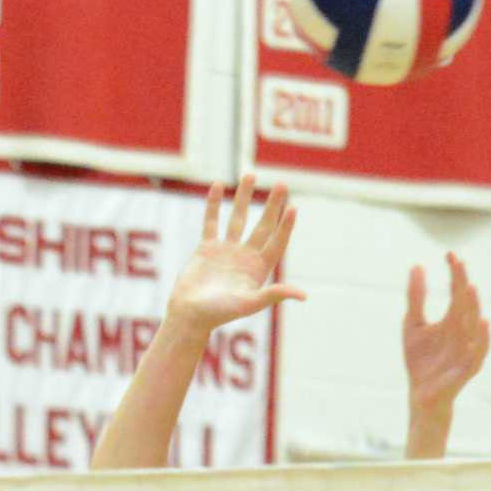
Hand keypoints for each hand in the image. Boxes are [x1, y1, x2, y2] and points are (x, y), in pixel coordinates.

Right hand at [165, 176, 306, 333]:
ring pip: (238, 218)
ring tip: (250, 174)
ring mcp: (226, 251)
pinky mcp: (206, 248)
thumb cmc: (218, 314)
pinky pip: (211, 222)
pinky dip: (213, 204)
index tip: (293, 208)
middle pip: (263, 226)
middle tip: (281, 184)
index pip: (277, 242)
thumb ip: (273, 295)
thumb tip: (303, 295)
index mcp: (258, 269)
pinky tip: (217, 185)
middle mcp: (245, 257)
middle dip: (272, 205)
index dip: (285, 227)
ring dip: (244, 197)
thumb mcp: (248, 304)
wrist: (188, 316)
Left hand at [404, 253, 490, 416]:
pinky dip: (482, 337)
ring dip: (472, 305)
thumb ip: (416, 298)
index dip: (454, 273)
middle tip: (458, 263)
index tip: (449, 254)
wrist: (421, 394)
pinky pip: (478, 350)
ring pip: (473, 323)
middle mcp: (464, 330)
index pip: (456, 291)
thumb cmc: (421, 360)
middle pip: (465, 303)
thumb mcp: (413, 325)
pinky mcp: (468, 366)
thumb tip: (416, 266)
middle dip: (462, 284)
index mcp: (453, 319)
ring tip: (469, 287)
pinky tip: (482, 321)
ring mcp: (468, 347)